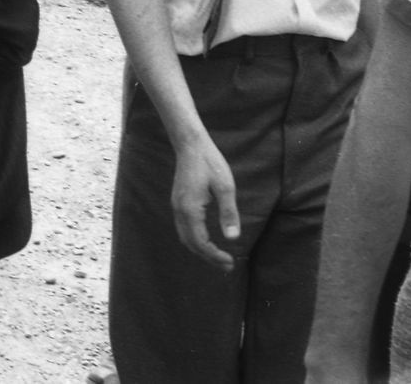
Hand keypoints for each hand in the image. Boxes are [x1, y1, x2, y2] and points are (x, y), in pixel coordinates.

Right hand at [171, 135, 240, 269]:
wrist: (190, 145)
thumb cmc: (210, 163)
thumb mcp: (225, 187)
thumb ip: (228, 213)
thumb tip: (233, 238)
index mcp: (191, 210)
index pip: (201, 243)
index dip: (215, 256)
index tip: (230, 262)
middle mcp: (180, 211)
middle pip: (191, 244)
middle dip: (209, 258)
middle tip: (227, 266)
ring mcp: (177, 207)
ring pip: (185, 237)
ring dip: (201, 250)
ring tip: (217, 257)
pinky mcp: (178, 202)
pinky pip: (184, 228)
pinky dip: (195, 240)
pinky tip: (207, 239)